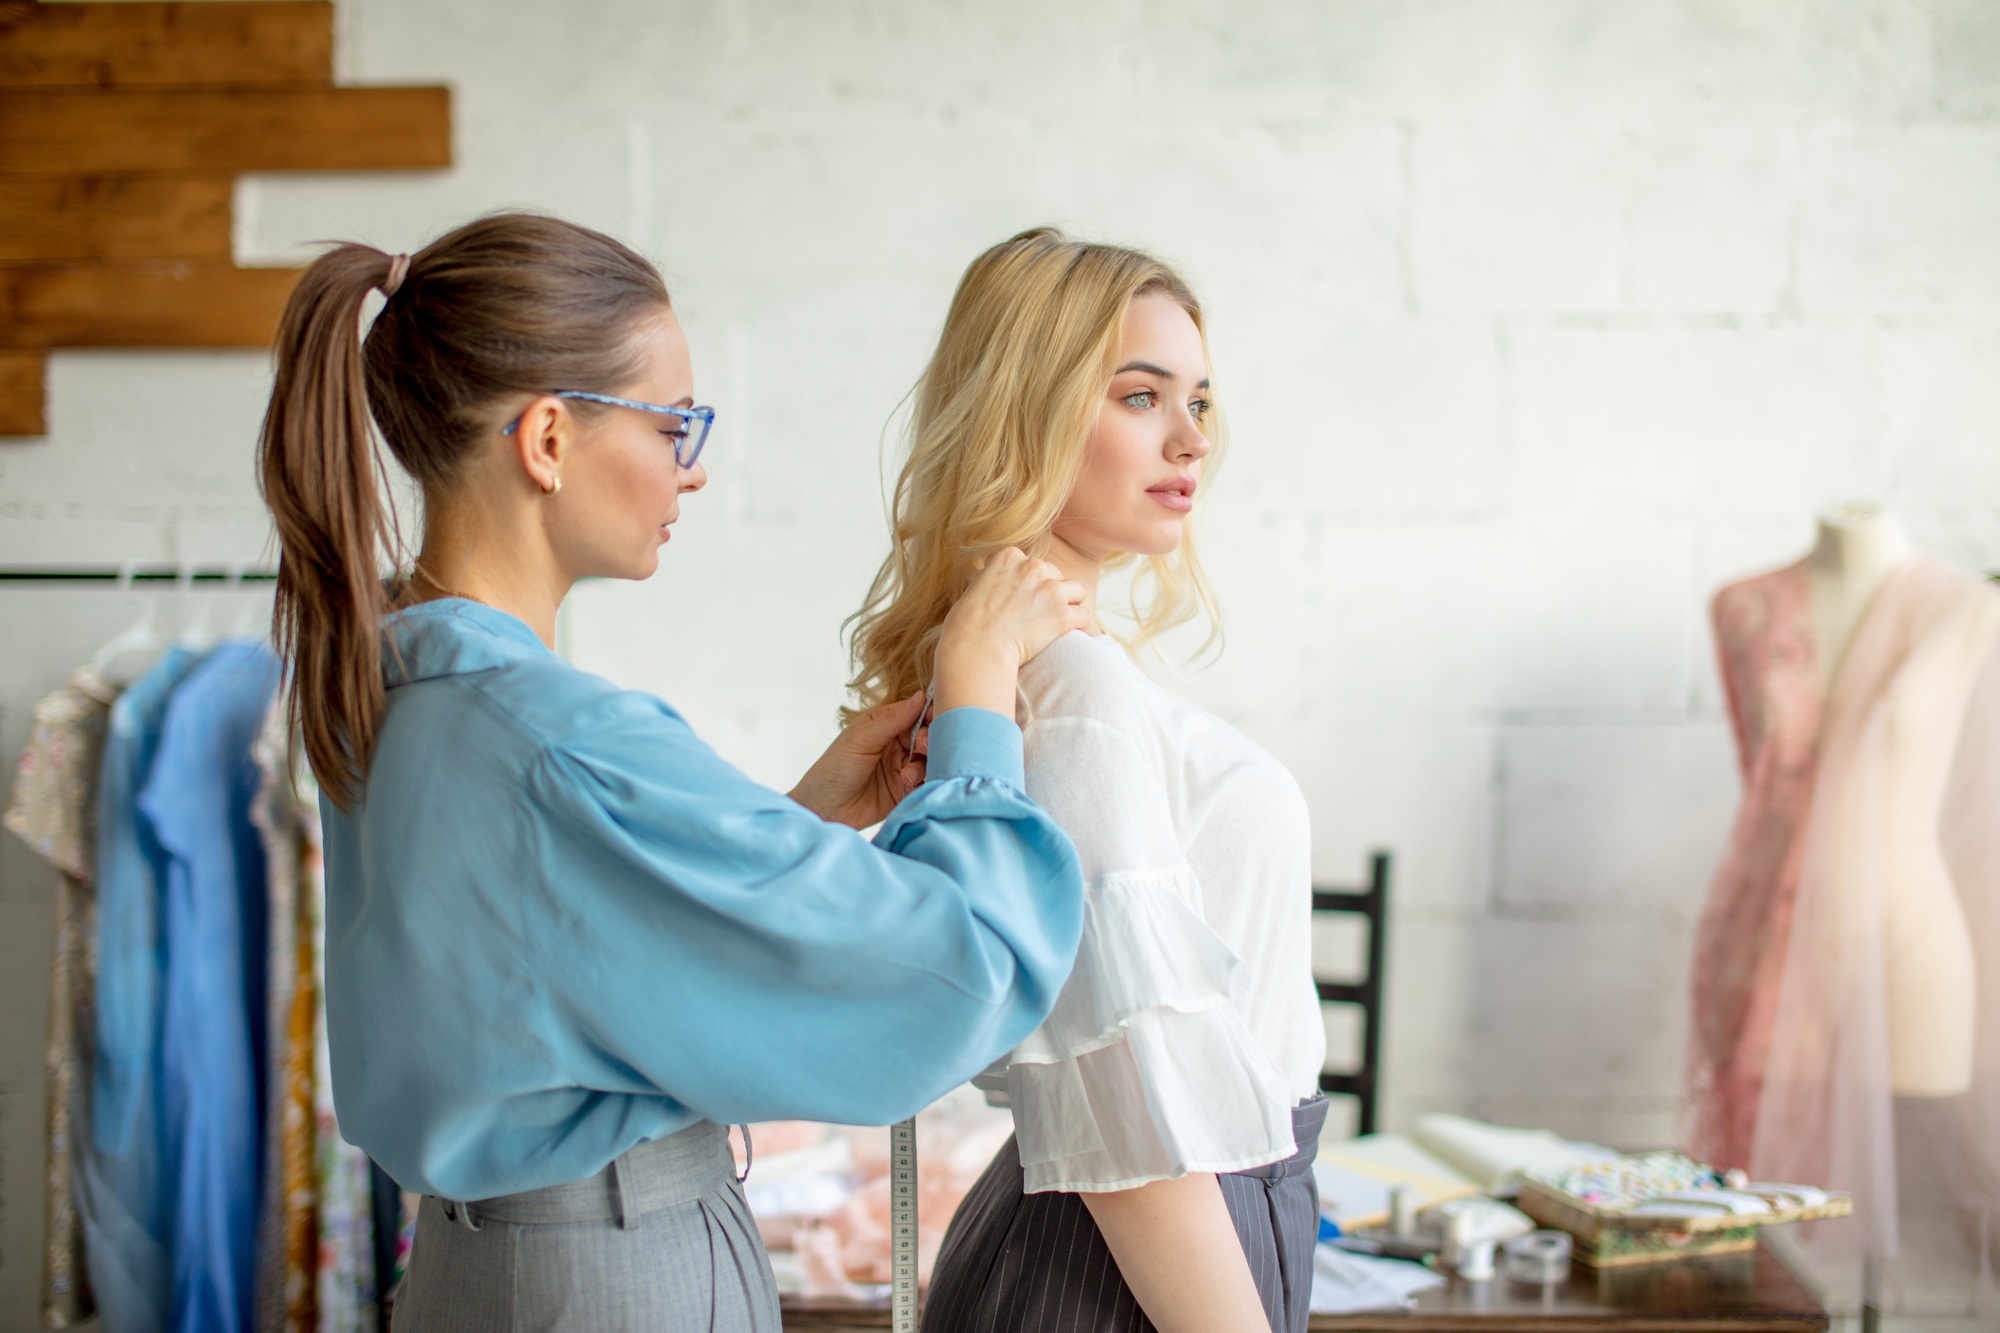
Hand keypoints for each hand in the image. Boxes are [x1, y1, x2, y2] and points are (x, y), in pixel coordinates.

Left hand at [788, 692, 929, 829]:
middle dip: (929, 740)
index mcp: (884, 725)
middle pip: (927, 735)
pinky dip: (924, 783)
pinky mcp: (906, 791)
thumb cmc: (833, 770)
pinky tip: (910, 787)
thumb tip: (921, 697)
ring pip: (929, 760)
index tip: (937, 719)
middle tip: (923, 748)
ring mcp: (902, 768)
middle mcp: (896, 744)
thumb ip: (892, 720)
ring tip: (906, 776)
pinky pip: (925, 783)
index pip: (916, 712)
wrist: (823, 811)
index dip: (929, 714)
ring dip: (923, 765)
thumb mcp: (861, 739)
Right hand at [932, 548, 1090, 717]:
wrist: (975, 650)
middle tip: (1037, 615)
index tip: (1022, 600)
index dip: (1030, 583)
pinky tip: (1068, 634)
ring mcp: (1050, 590)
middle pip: (1056, 575)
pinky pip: (1084, 616)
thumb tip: (999, 579)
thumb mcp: (974, 587)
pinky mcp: (1062, 614)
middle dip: (1050, 593)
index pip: (1031, 564)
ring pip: (1077, 590)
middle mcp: (1033, 567)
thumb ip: (994, 578)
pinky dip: (1079, 626)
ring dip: (1069, 605)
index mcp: (1009, 556)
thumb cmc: (966, 626)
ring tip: (1057, 622)